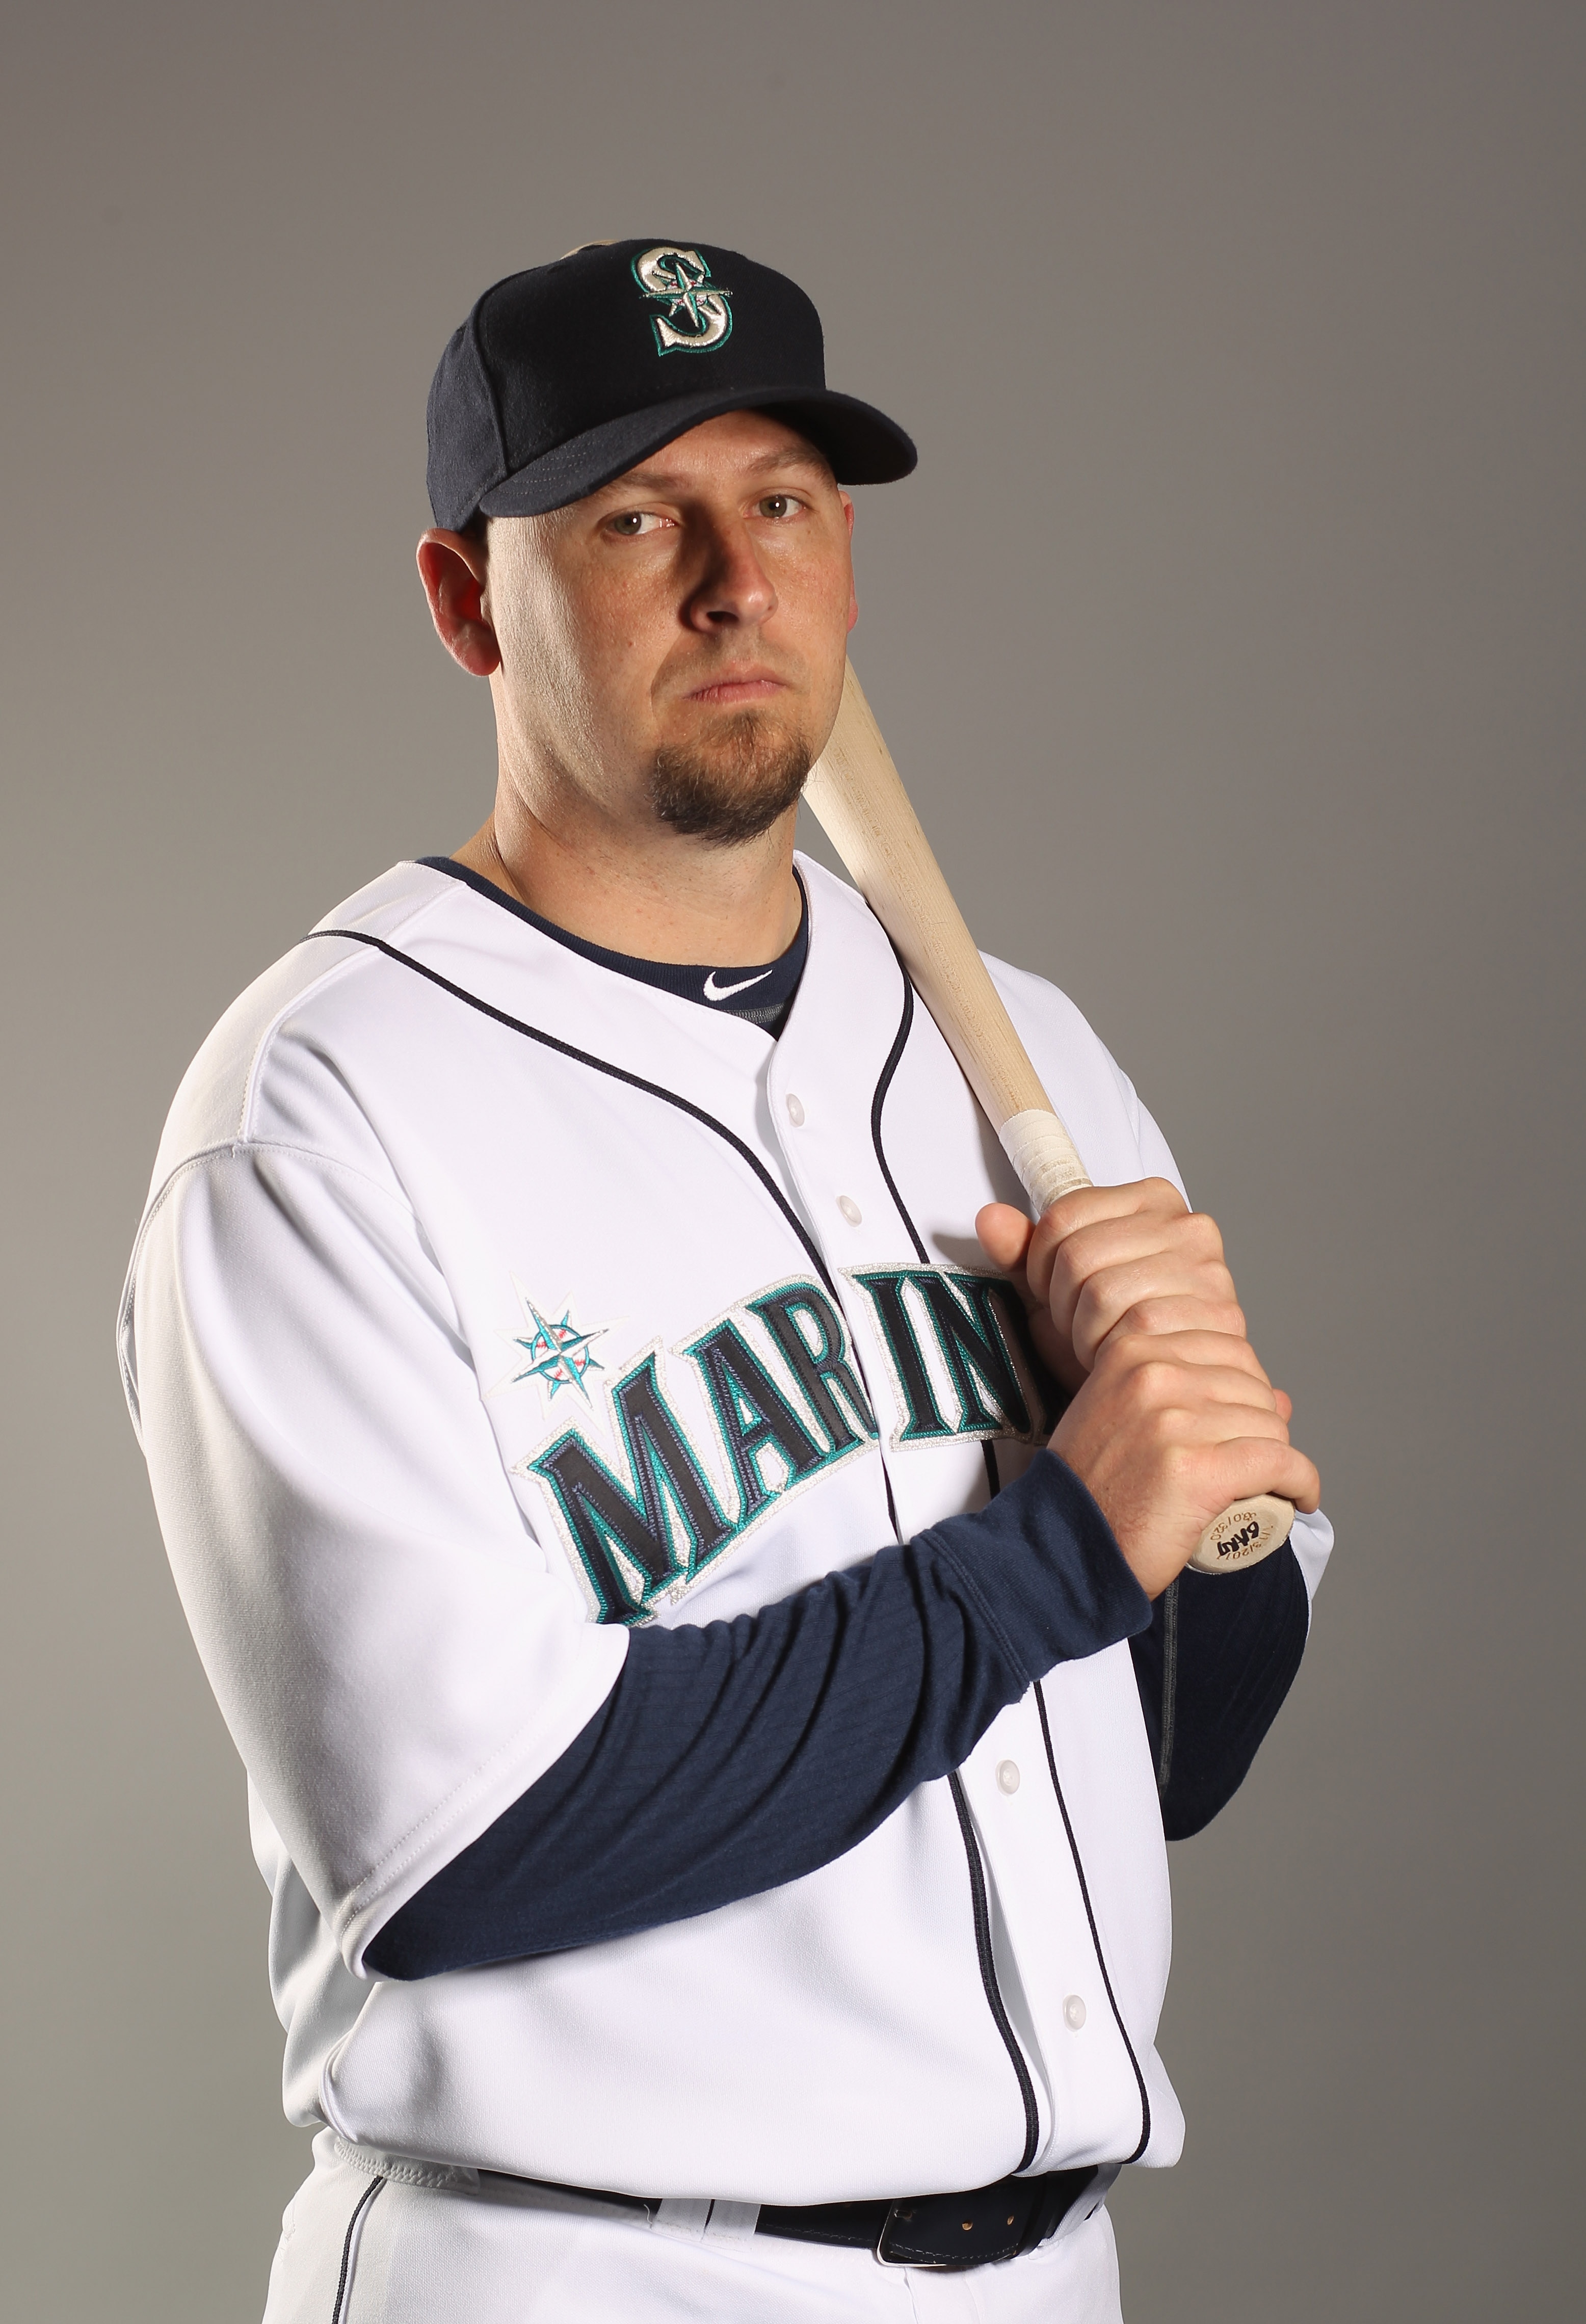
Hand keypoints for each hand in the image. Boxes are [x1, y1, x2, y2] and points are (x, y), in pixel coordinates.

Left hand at [976, 1179, 1244, 1389]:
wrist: (1157, 1396)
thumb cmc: (1109, 1337)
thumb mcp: (1057, 1289)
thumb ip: (1022, 1251)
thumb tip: (990, 1218)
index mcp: (1153, 1201)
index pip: (1063, 1214)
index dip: (1040, 1262)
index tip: (1054, 1288)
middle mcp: (1189, 1227)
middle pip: (1078, 1254)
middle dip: (1061, 1301)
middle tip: (1077, 1324)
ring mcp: (1205, 1270)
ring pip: (1099, 1291)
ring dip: (1082, 1331)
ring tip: (1097, 1341)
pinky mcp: (1213, 1317)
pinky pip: (1129, 1328)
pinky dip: (1105, 1351)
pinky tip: (1115, 1358)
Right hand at [1050, 1329, 1321, 1597]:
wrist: (1063, 1548)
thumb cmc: (1093, 1488)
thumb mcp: (1122, 1415)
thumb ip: (1188, 1392)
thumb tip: (1281, 1397)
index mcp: (1132, 1349)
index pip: (1229, 1346)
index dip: (1245, 1388)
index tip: (1240, 1423)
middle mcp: (1153, 1374)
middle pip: (1252, 1383)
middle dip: (1262, 1422)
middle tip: (1253, 1460)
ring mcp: (1174, 1421)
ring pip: (1269, 1423)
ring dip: (1279, 1457)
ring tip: (1265, 1484)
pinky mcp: (1199, 1469)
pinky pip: (1280, 1463)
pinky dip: (1301, 1482)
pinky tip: (1300, 1498)